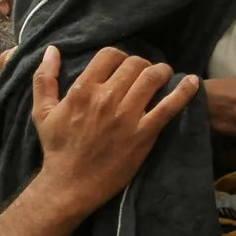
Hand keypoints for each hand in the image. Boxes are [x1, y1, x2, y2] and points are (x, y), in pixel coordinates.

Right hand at [32, 46, 199, 217]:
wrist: (69, 185)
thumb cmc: (57, 149)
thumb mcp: (42, 111)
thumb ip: (44, 78)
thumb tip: (52, 50)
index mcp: (83, 90)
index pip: (110, 55)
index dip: (120, 56)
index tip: (123, 66)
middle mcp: (106, 98)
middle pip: (134, 64)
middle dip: (142, 64)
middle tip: (144, 73)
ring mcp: (127, 117)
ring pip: (152, 78)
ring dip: (162, 71)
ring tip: (164, 74)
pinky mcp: (143, 134)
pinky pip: (168, 107)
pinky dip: (184, 92)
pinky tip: (193, 82)